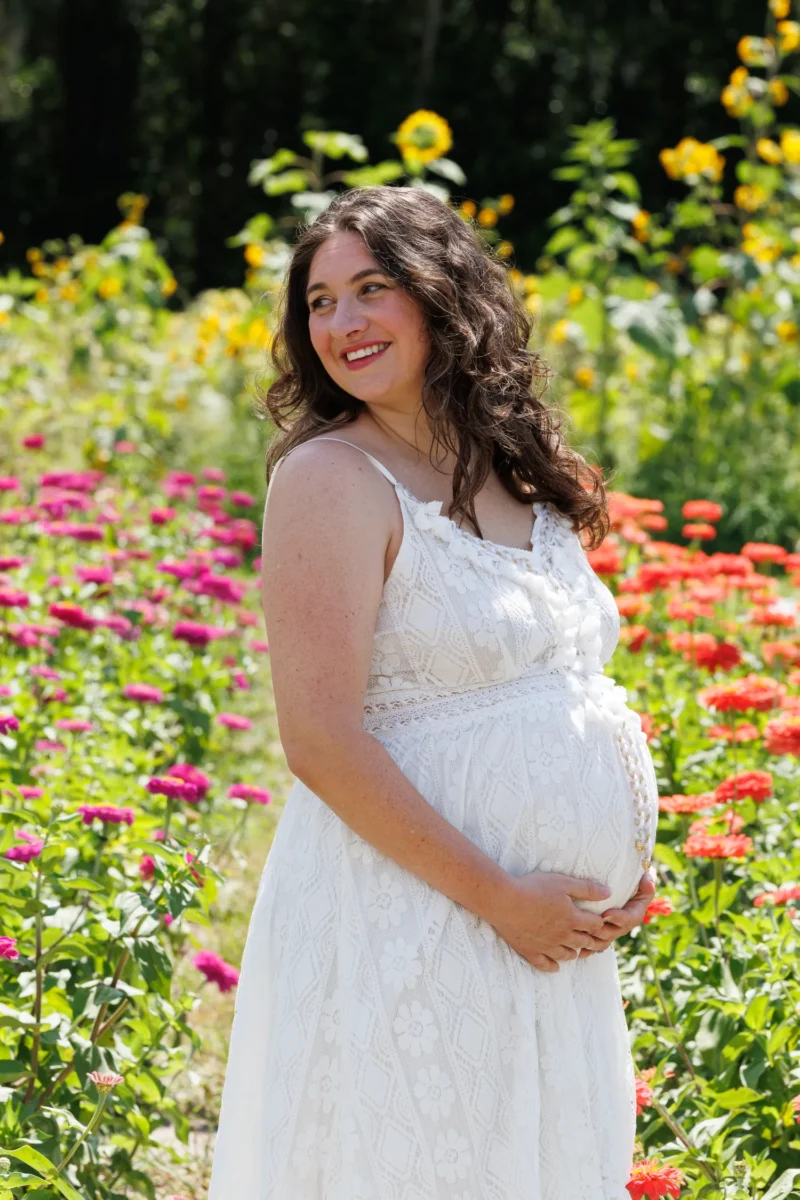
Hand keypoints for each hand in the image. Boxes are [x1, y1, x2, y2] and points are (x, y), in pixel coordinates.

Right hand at [486, 870, 614, 973]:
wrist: (504, 900)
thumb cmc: (533, 887)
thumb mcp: (563, 882)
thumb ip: (587, 889)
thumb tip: (609, 893)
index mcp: (572, 919)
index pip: (594, 925)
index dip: (599, 923)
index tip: (600, 920)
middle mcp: (562, 936)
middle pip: (583, 942)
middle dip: (590, 939)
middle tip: (593, 939)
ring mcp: (546, 946)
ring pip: (566, 955)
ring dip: (574, 953)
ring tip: (576, 951)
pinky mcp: (530, 951)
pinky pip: (545, 964)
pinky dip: (552, 966)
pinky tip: (555, 966)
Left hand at [580, 868, 657, 956]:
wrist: (620, 883)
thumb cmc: (632, 880)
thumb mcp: (643, 878)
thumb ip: (647, 881)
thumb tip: (647, 881)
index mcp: (634, 913)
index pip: (630, 920)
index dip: (618, 918)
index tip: (606, 913)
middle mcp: (622, 925)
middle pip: (613, 933)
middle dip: (600, 930)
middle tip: (587, 924)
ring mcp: (611, 931)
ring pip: (602, 942)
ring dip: (592, 941)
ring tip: (579, 935)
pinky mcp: (599, 934)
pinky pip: (594, 947)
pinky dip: (587, 950)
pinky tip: (578, 951)